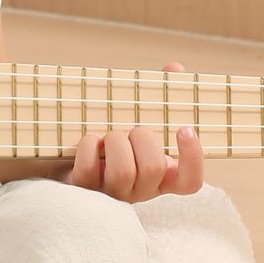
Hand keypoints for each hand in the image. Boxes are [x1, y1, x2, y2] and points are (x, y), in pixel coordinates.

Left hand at [62, 60, 203, 201]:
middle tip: (133, 129)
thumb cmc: (112, 137)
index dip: (193, 157)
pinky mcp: (84, 190)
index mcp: (161, 176)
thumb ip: (160, 95)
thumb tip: (174, 69)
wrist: (70, 155)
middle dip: (142, 138)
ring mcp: (112, 193)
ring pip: (123, 171)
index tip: (185, 128)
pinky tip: (90, 140)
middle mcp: (140, 190)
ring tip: (110, 134)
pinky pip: (89, 169)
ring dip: (116, 141)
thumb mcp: (138, 118)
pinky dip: (89, 146)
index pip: (190, 181)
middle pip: (154, 168)